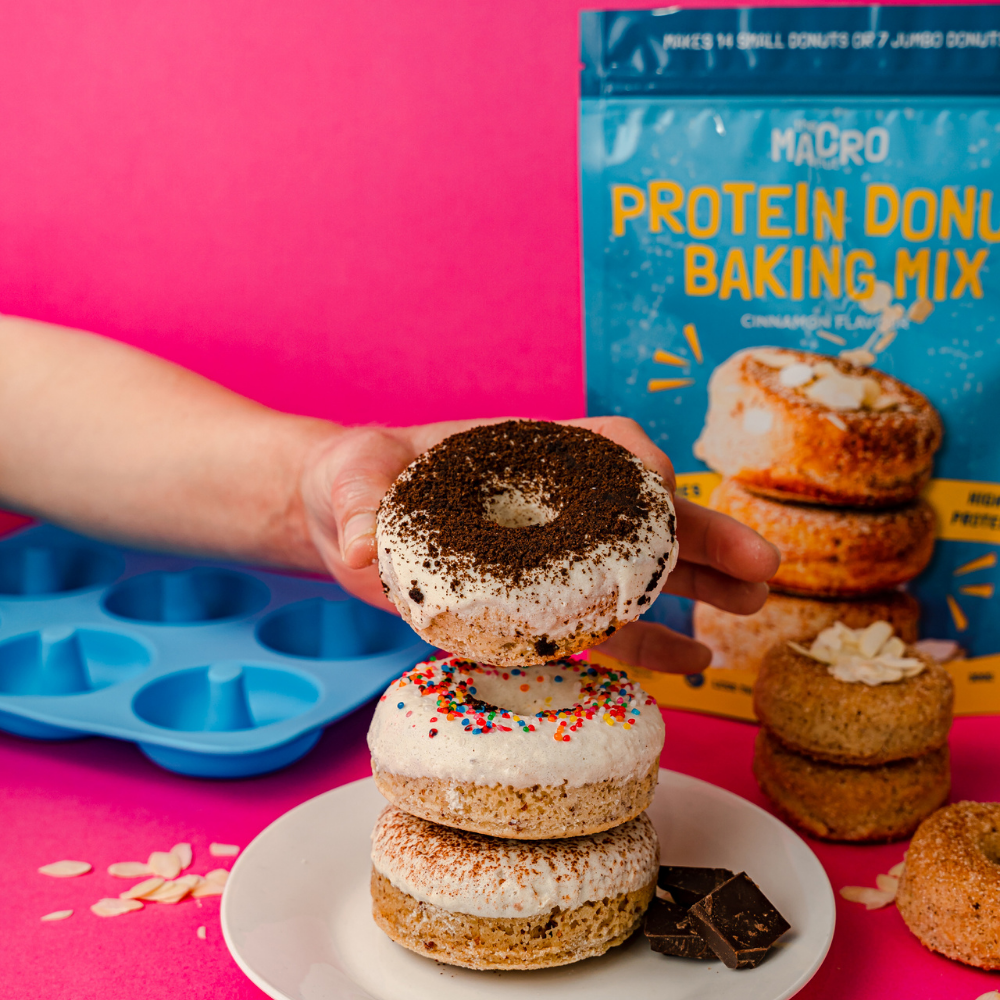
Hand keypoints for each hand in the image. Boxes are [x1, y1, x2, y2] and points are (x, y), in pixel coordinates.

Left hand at [300, 417, 779, 673]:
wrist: (342, 519)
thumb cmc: (355, 478)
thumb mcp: (351, 477)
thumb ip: (357, 501)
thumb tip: (358, 546)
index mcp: (526, 455)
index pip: (603, 449)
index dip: (639, 468)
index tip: (665, 490)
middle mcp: (553, 507)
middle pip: (642, 517)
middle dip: (702, 537)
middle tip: (763, 566)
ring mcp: (550, 563)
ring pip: (638, 573)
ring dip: (699, 589)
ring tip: (754, 607)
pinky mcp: (535, 611)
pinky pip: (605, 629)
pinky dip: (650, 644)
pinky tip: (696, 661)